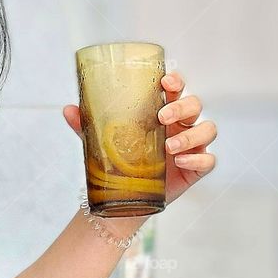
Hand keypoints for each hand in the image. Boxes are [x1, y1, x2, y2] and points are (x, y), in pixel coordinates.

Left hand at [62, 69, 216, 204]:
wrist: (126, 196)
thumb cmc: (121, 160)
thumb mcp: (102, 142)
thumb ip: (87, 125)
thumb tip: (68, 110)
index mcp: (162, 111)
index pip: (177, 88)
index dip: (177, 80)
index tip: (166, 81)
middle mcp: (180, 125)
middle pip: (195, 105)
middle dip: (182, 107)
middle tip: (162, 116)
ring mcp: (191, 146)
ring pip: (208, 129)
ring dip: (190, 135)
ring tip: (169, 146)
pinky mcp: (196, 168)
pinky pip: (209, 160)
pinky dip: (198, 159)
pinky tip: (180, 161)